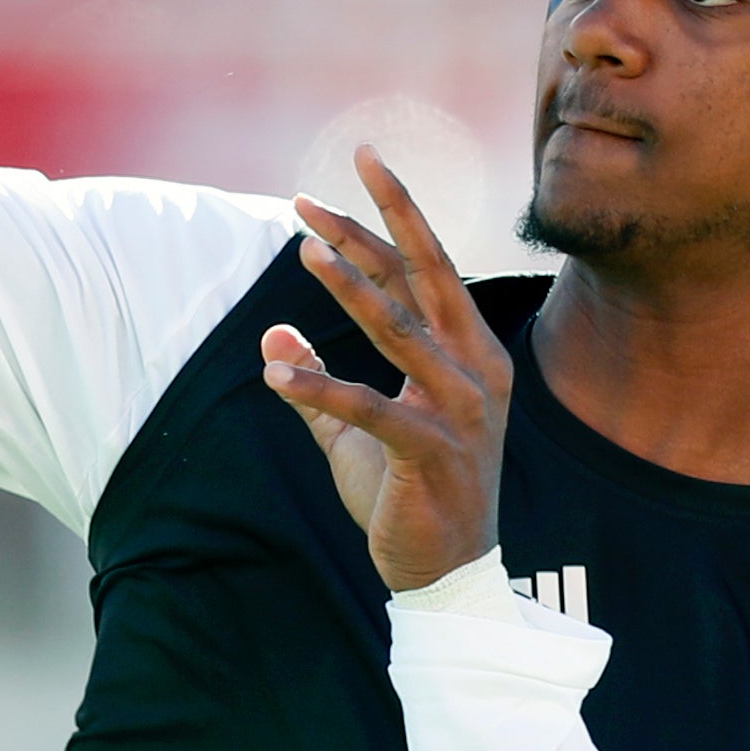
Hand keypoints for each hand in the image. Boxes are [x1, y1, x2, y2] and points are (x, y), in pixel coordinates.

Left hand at [261, 146, 510, 595]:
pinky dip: (322, 388)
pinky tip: (276, 374)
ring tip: (304, 250)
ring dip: (351, 287)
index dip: (379, 221)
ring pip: (402, 330)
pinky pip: (371, 409)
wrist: (447, 574)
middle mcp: (476, 368)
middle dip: (374, 222)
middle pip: (423, 275)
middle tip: (318, 190)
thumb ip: (318, 383)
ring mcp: (460, 409)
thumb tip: (273, 335)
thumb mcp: (357, 430)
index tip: (342, 176)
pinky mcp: (432, 451)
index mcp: (470, 350)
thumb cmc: (410, 494)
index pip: (421, 269)